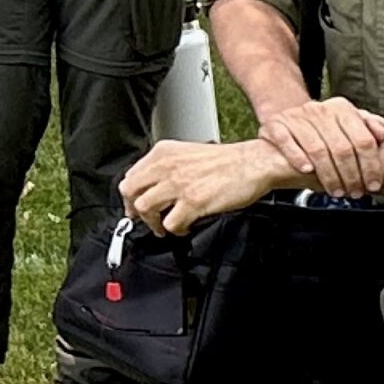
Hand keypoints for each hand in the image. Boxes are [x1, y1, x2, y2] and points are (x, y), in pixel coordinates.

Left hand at [120, 138, 292, 234]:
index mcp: (163, 153)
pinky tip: (186, 226)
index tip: (134, 206)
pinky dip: (176, 230)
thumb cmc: (226, 161)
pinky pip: (170, 224)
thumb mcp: (187, 154)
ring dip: (153, 223)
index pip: (131, 175)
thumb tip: (150, 188)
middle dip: (135, 210)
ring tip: (166, 226)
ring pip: (144, 208)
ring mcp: (179, 184)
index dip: (130, 195)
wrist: (253, 163)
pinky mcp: (193, 202)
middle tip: (146, 220)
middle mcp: (167, 166)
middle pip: (130, 192)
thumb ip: (166, 168)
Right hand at [256, 95, 383, 197]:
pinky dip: (298, 157)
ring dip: (329, 175)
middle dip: (352, 176)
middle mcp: (319, 110)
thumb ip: (367, 127)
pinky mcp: (275, 125)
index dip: (371, 166)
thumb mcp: (346, 124)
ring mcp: (296, 117)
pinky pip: (287, 142)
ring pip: (318, 150)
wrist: (285, 120)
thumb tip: (383, 135)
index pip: (364, 140)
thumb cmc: (320, 129)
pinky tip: (307, 170)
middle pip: (343, 148)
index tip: (374, 184)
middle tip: (355, 192)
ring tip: (336, 191)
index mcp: (341, 108)